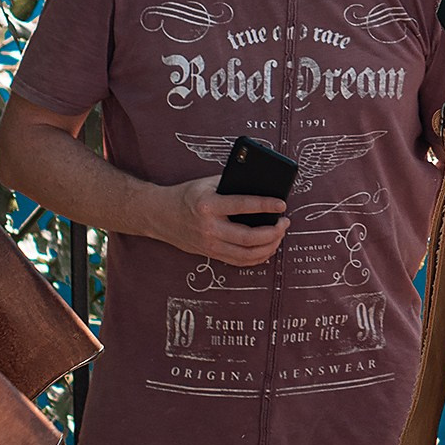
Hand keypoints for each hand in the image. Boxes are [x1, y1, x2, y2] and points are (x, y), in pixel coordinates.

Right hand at [156, 174, 285, 266]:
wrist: (159, 215)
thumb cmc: (186, 195)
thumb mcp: (207, 183)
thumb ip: (232, 184)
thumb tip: (262, 186)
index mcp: (209, 205)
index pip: (243, 206)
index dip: (266, 206)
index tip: (282, 205)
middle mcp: (209, 228)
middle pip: (249, 238)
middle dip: (273, 232)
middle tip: (284, 223)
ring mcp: (209, 245)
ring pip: (246, 254)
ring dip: (269, 246)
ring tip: (279, 235)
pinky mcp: (209, 254)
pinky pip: (238, 261)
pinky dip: (257, 258)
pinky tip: (267, 248)